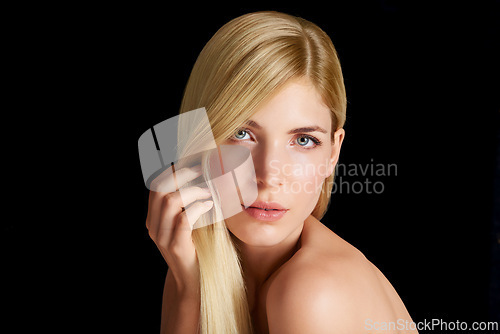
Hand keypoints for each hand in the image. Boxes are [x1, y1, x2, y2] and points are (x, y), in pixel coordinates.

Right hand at [146, 164, 212, 293]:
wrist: (193, 281)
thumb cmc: (195, 248)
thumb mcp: (187, 224)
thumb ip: (188, 204)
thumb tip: (204, 176)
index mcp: (153, 218)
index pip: (155, 184)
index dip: (172, 169)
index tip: (192, 162)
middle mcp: (153, 225)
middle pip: (159, 188)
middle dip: (181, 174)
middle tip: (202, 170)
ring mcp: (162, 237)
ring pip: (170, 201)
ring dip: (192, 191)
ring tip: (208, 191)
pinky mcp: (176, 246)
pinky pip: (183, 219)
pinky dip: (197, 207)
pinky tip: (209, 205)